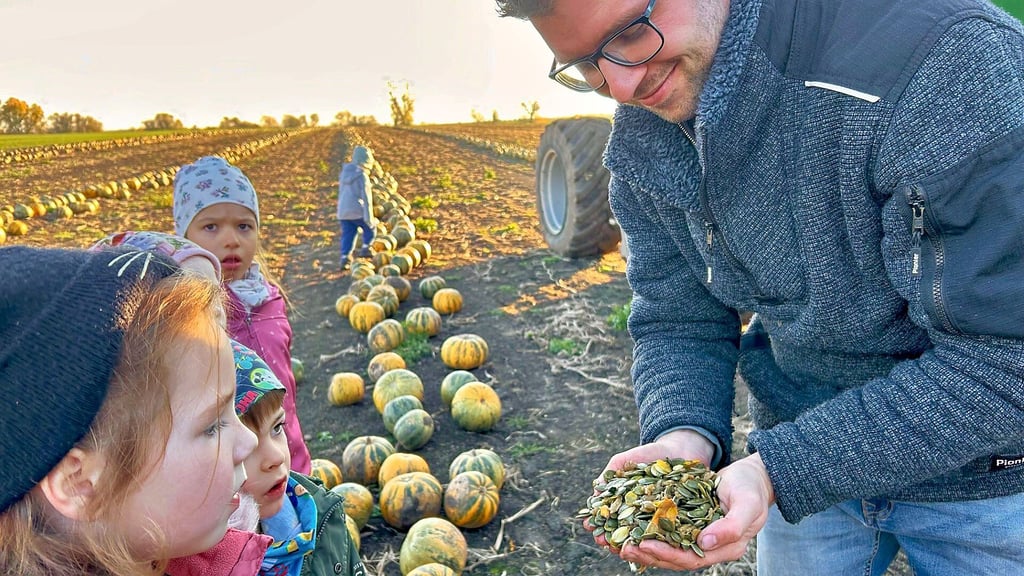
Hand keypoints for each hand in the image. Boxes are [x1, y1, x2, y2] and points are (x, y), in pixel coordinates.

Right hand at [586, 430, 714, 544]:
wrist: (678, 450)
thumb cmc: (647, 455)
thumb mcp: (623, 462)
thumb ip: (608, 476)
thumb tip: (594, 493)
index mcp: (624, 505)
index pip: (608, 520)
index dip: (598, 524)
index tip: (590, 526)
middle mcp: (639, 517)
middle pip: (623, 534)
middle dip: (611, 540)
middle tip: (603, 542)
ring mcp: (658, 521)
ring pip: (644, 540)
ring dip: (632, 547)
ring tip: (622, 549)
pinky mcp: (677, 522)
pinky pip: (668, 535)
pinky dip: (659, 542)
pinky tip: (650, 544)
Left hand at [618, 453, 773, 570]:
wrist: (753, 477)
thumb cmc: (751, 489)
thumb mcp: (747, 505)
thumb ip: (731, 527)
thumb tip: (704, 543)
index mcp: (726, 548)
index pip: (691, 559)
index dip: (667, 554)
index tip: (644, 545)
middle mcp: (710, 547)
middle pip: (675, 558)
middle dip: (648, 554)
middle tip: (623, 547)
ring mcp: (699, 536)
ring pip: (668, 548)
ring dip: (644, 547)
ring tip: (620, 542)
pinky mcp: (690, 524)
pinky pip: (667, 532)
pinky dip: (650, 531)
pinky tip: (631, 526)